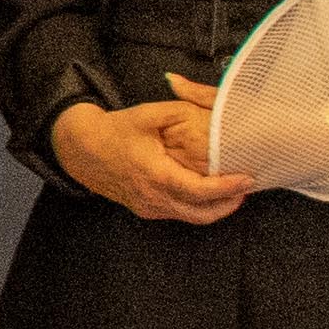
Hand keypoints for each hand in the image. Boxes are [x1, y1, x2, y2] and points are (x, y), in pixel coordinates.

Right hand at [57, 79, 250, 224]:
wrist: (80, 150)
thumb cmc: (113, 132)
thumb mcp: (147, 114)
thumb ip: (180, 110)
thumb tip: (210, 110)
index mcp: (156, 175)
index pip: (200, 190)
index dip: (227, 187)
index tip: (247, 179)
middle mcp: (153, 198)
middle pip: (202, 213)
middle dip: (229, 204)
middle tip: (246, 188)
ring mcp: (149, 207)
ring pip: (192, 218)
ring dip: (216, 208)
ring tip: (234, 193)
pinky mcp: (146, 210)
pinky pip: (179, 214)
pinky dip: (199, 207)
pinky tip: (208, 193)